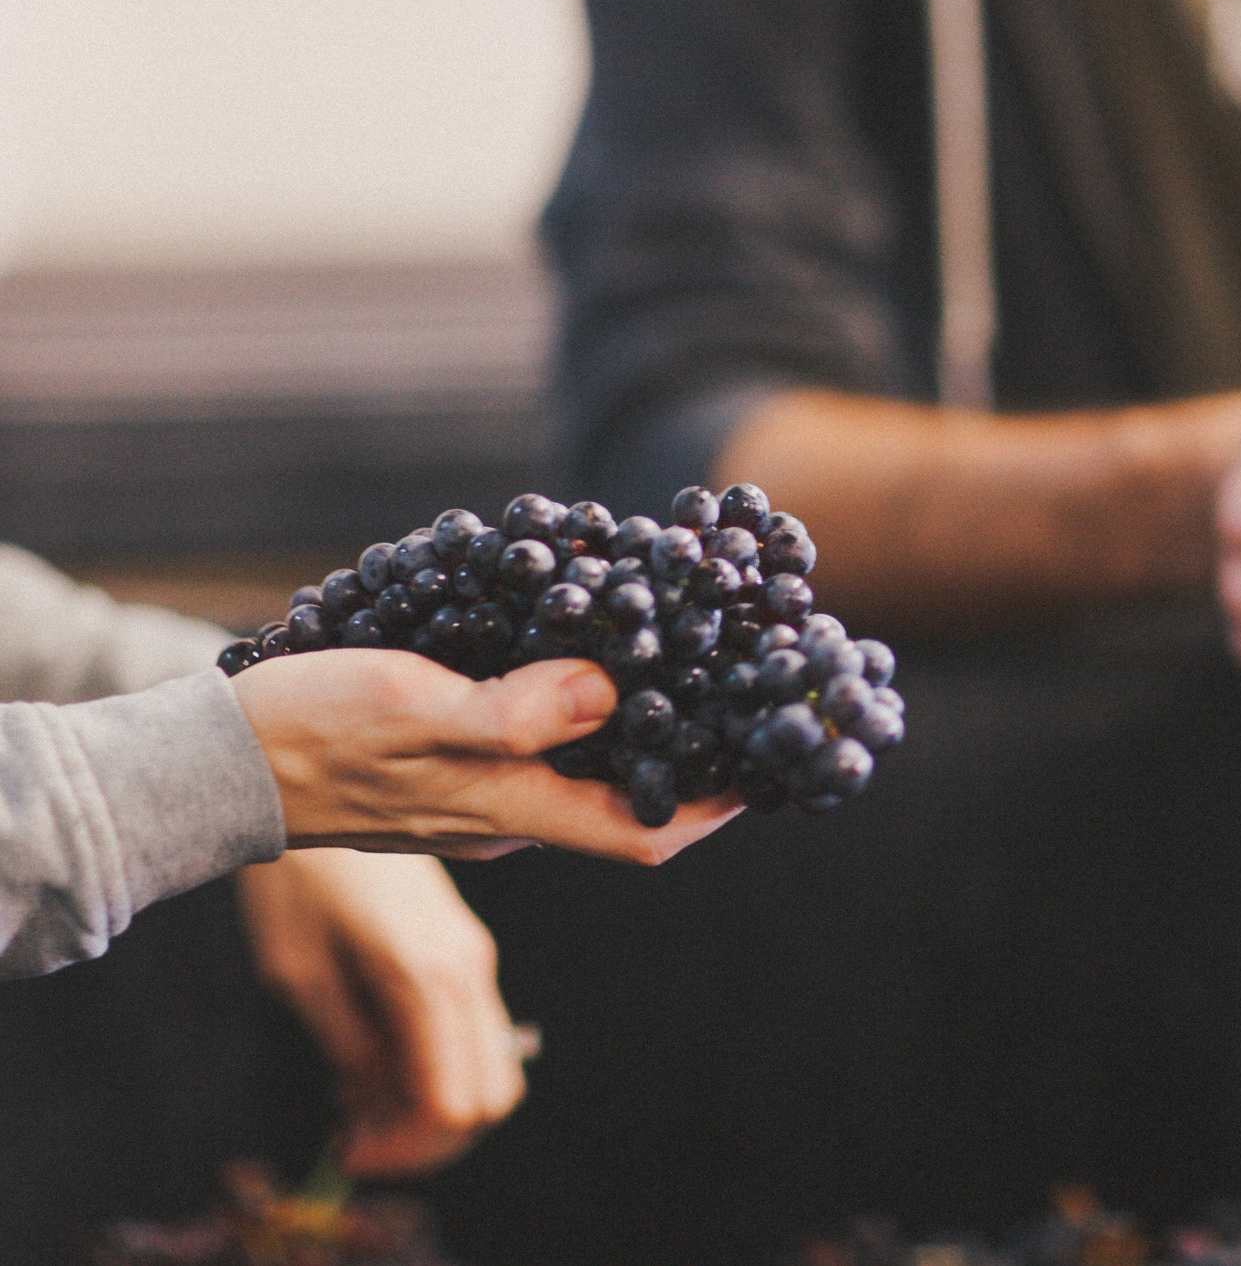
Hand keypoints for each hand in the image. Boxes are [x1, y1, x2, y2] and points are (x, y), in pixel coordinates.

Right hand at [232, 649, 741, 862]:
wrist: (216, 762)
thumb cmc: (311, 731)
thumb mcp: (412, 708)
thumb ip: (511, 712)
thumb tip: (607, 691)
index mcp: (509, 809)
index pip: (640, 832)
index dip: (713, 810)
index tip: (769, 772)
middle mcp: (505, 816)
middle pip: (621, 805)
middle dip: (686, 764)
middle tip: (734, 700)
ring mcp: (474, 802)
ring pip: (579, 777)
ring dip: (632, 734)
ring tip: (674, 667)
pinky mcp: (445, 776)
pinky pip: (533, 754)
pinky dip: (574, 718)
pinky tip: (578, 661)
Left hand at [237, 849, 525, 1176]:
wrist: (321, 781)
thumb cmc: (299, 875)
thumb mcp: (300, 972)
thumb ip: (347, 1047)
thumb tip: (371, 1113)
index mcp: (428, 975)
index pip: (454, 1102)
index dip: (406, 1151)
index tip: (350, 1150)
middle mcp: (469, 966)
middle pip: (491, 1096)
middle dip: (429, 1140)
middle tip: (360, 1138)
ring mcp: (473, 954)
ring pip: (492, 1067)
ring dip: (434, 1106)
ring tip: (361, 1104)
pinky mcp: (463, 946)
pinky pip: (472, 1032)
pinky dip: (436, 1067)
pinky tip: (376, 1062)